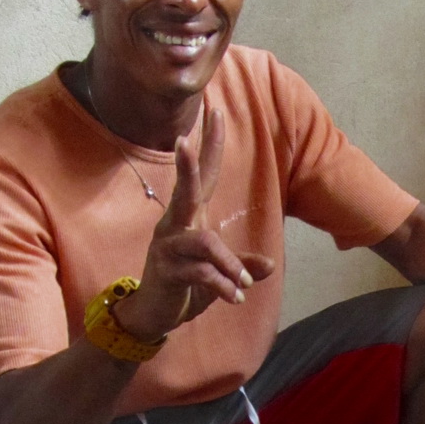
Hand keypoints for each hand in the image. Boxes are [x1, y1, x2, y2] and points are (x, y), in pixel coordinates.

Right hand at [112, 108, 273, 339]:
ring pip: (204, 242)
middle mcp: (175, 226)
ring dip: (230, 264)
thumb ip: (242, 265)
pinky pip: (200, 273)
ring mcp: (168, 248)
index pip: (203, 176)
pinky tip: (235, 298)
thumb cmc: (186, 285)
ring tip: (245, 283)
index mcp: (190, 218)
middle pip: (185, 191)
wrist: (155, 313)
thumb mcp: (220, 274)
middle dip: (188, 167)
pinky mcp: (167, 272)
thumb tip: (269, 265)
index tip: (215, 110)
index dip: (209, 145)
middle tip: (182, 143)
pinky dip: (222, 285)